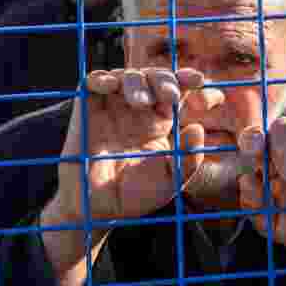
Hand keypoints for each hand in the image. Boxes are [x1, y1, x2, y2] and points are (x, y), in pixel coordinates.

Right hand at [50, 68, 211, 224]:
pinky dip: (101, 78)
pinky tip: (110, 85)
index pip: (177, 91)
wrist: (97, 210)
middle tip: (170, 95)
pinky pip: (92, 83)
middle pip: (154, 78)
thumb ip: (188, 158)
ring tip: (140, 103)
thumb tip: (198, 127)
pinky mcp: (88, 108)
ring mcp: (113, 106)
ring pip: (127, 76)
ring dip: (136, 82)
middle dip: (164, 80)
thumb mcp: (170, 181)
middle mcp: (138, 109)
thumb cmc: (135, 196)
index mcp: (161, 121)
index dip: (186, 79)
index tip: (198, 80)